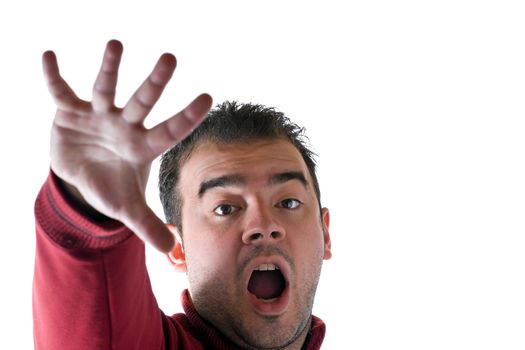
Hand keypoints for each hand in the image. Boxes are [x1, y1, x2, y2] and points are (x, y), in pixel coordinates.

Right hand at [43, 40, 211, 251]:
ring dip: (110, 68)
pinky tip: (48, 58)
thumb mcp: (126, 206)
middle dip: (156, 82)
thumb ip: (147, 225)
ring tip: (116, 44)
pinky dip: (53, 76)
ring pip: (106, 88)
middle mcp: (125, 124)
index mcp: (142, 145)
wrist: (79, 174)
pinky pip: (61, 90)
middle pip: (144, 101)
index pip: (170, 130)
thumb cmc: (110, 185)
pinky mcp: (70, 110)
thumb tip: (171, 251)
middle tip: (171, 58)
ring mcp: (98, 115)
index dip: (187, 117)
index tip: (208, 98)